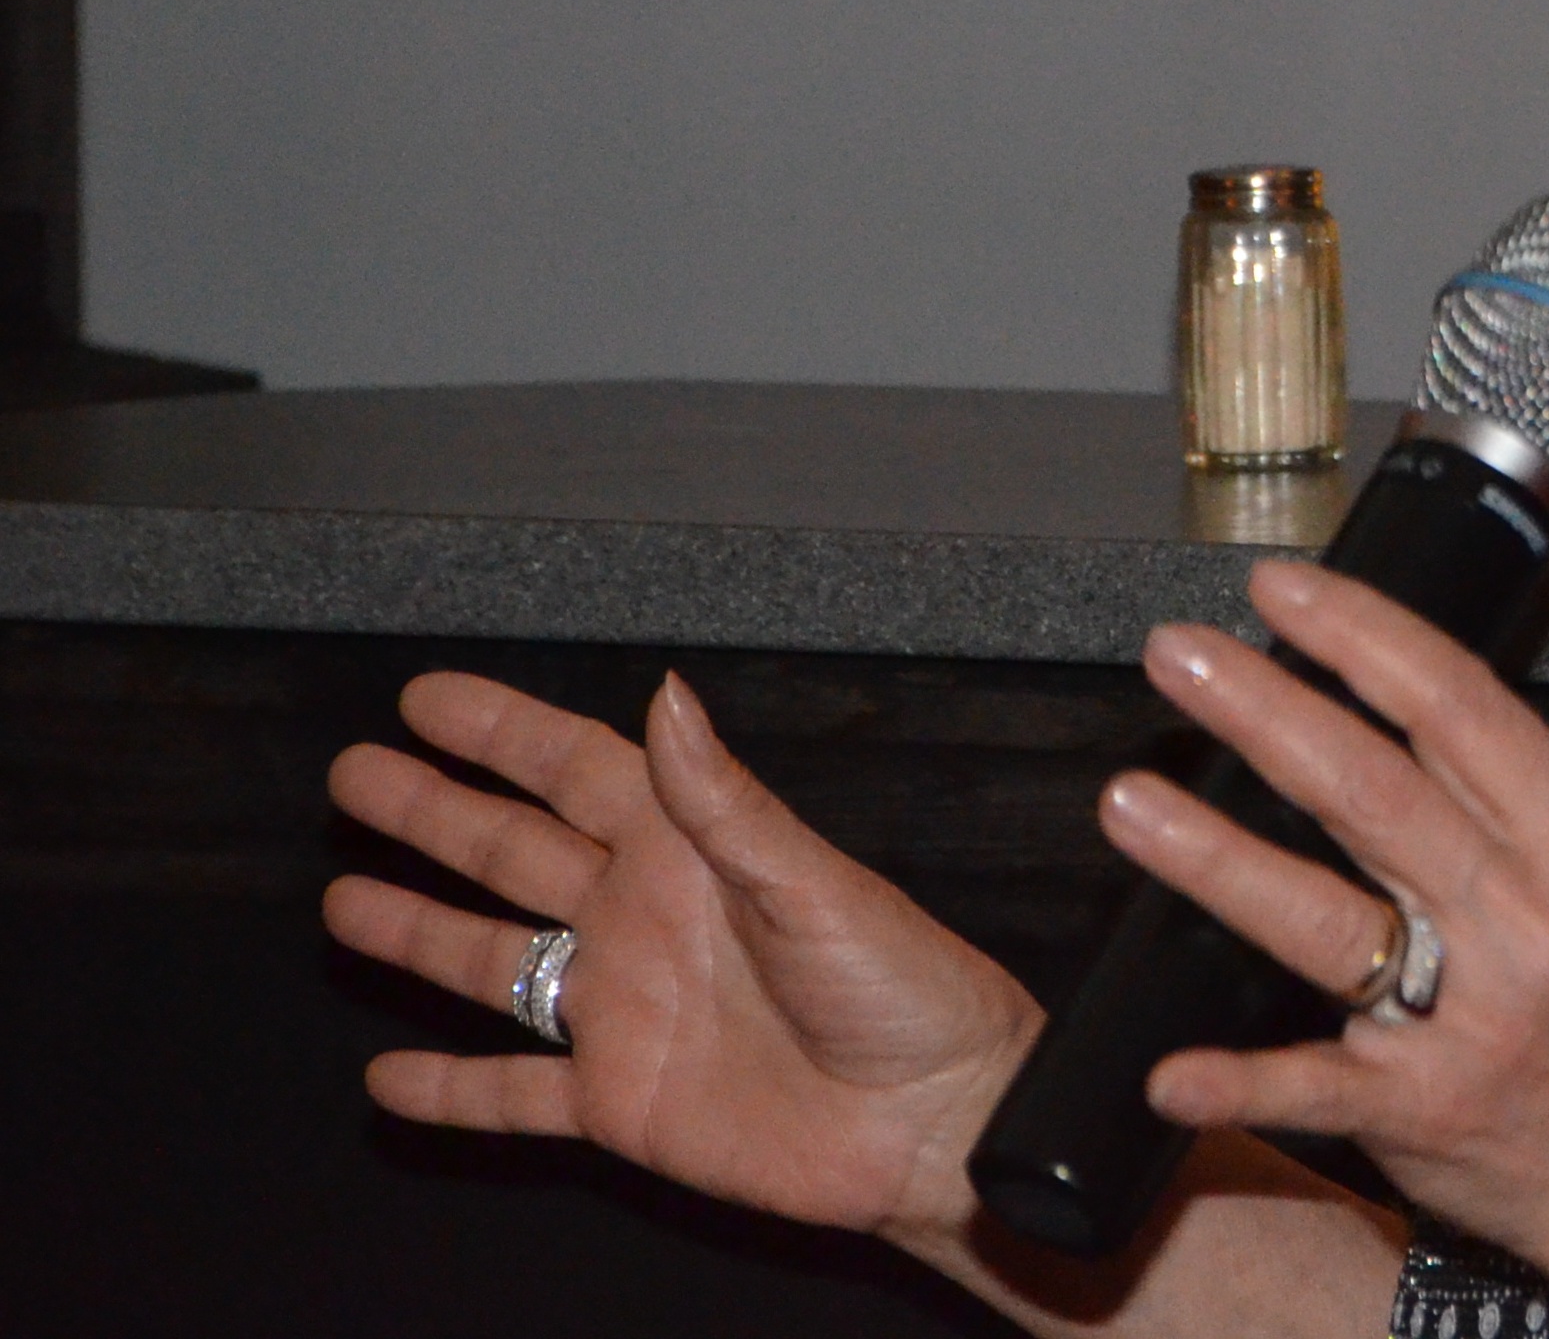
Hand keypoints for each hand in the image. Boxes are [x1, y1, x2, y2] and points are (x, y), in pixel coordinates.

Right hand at [325, 671, 1042, 1254]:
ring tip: (345, 901)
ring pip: (497, 963)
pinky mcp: (622, 1104)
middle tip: (354, 775)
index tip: (427, 698)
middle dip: (434, 814)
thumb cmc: (907, 991)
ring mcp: (627, 1012)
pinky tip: (386, 1079)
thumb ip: (724, 801)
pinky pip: (514, 1098)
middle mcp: (647, 921)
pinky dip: (450, 1091)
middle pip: (515, 854)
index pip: (577, 771)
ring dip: (421, 933)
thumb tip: (667, 695)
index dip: (502, 733)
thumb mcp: (813, 883)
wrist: (935, 1121)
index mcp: (694, 854)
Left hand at [1097, 556, 1548, 1338]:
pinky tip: (1174, 1072)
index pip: (1462, 709)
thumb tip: (1399, 721)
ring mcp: (1476, 1021)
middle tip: (1183, 656)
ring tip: (1130, 801)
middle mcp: (1530, 923)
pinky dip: (1243, 1079)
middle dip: (1270, 710)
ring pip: (1329, 920)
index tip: (1284, 594)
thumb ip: (1515, 814)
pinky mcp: (1429, 1115)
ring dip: (1217, 858)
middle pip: (1377, 793)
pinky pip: (1319, 1090)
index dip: (1364, 638)